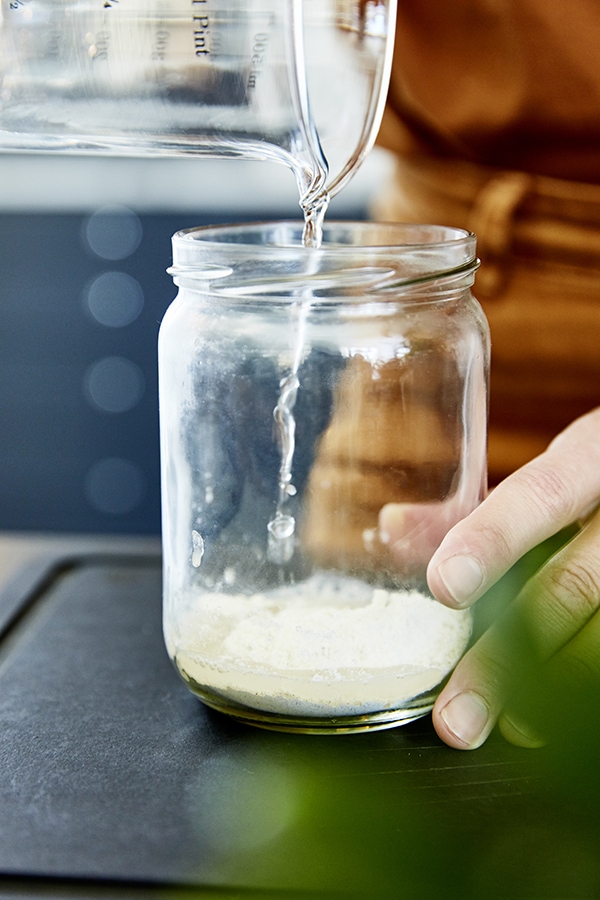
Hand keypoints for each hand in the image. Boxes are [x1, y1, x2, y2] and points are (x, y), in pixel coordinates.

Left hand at [426, 407, 599, 748]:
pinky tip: (551, 717)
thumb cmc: (596, 473)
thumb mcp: (550, 467)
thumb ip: (475, 504)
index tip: (444, 586)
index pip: (540, 495)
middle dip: (509, 656)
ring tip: (509, 729)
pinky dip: (581, 682)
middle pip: (573, 587)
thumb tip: (392, 528)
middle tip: (456, 716)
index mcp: (591, 460)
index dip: (494, 540)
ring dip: (552, 687)